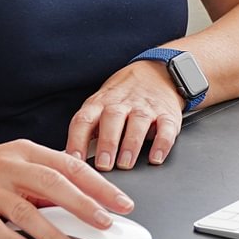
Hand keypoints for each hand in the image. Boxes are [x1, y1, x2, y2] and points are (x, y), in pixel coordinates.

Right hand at [0, 140, 133, 238]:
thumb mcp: (9, 165)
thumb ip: (40, 181)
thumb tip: (77, 202)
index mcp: (22, 152)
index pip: (68, 165)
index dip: (98, 184)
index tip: (120, 202)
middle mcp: (7, 165)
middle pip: (53, 183)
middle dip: (84, 204)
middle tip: (106, 223)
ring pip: (27, 210)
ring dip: (54, 232)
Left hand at [66, 60, 185, 169]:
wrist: (156, 73)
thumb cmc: (120, 98)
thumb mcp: (99, 106)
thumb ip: (88, 130)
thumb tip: (71, 160)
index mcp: (99, 104)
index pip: (83, 120)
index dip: (77, 140)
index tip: (74, 160)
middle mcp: (121, 104)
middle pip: (111, 120)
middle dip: (107, 143)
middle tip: (104, 165)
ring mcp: (145, 108)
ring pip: (137, 123)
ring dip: (131, 144)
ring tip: (125, 163)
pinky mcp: (167, 114)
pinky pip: (165, 128)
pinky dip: (161, 144)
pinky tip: (155, 158)